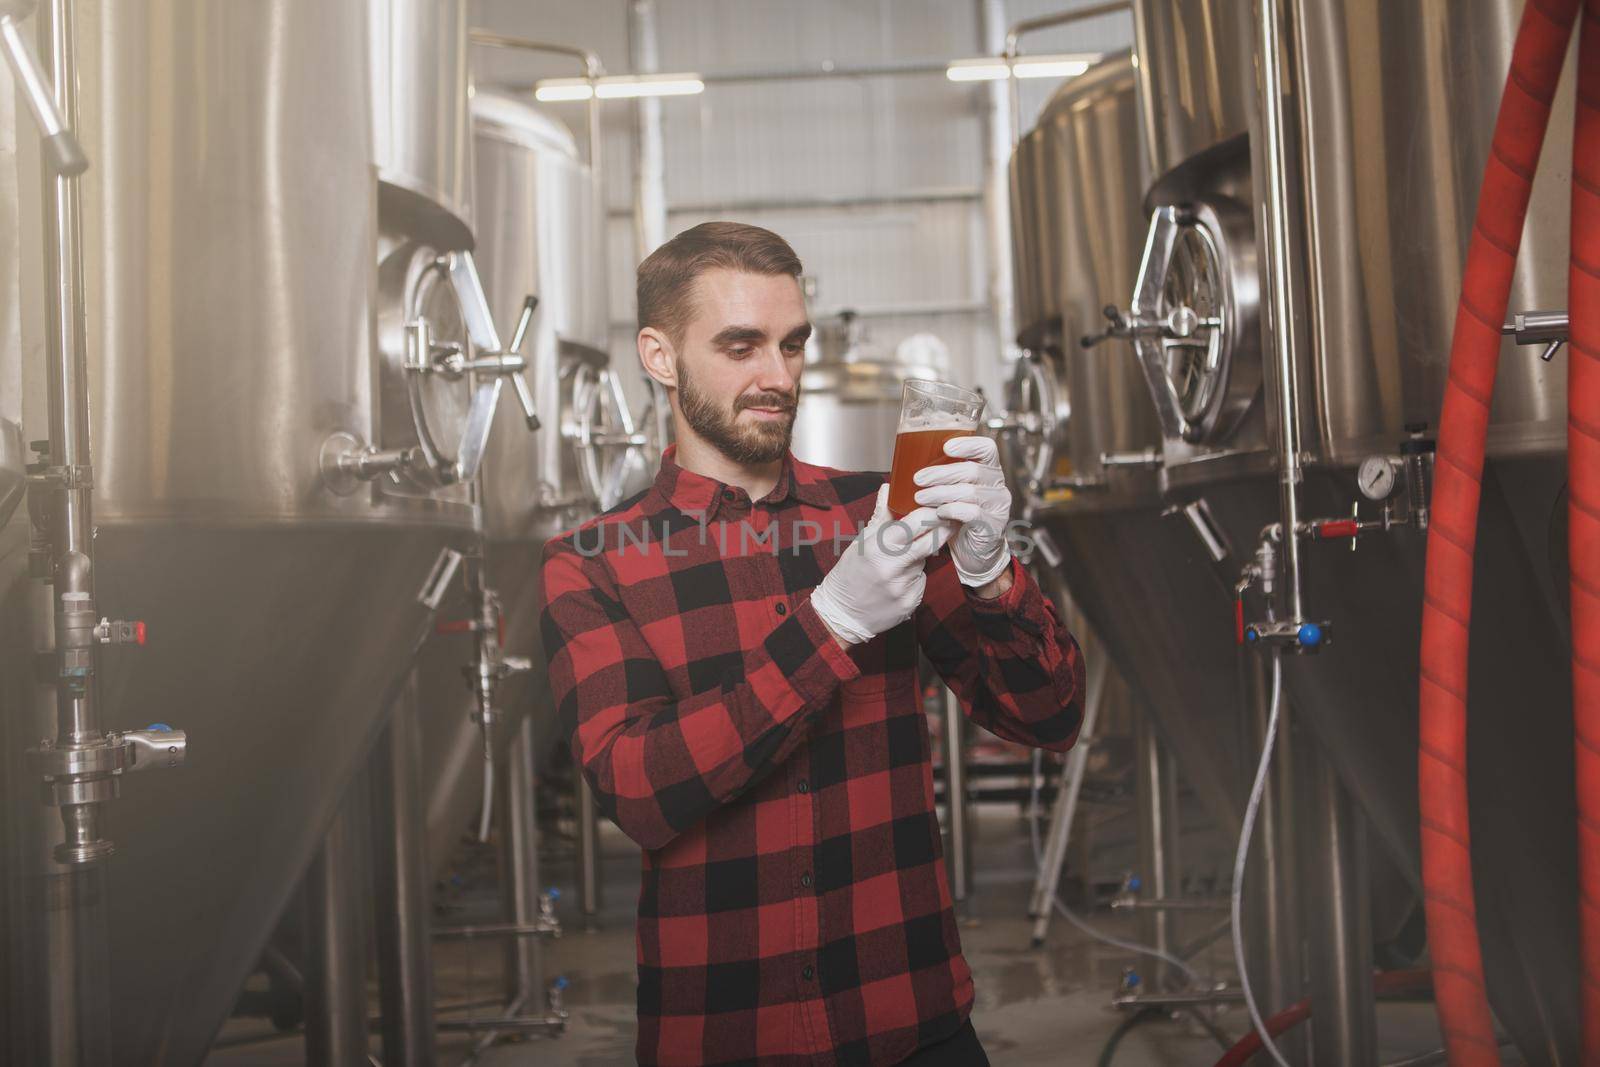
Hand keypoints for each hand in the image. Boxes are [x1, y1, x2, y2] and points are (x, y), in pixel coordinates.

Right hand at [810, 485, 952, 644]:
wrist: (842, 613)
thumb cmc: (851, 573)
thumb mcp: (862, 542)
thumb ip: (881, 516)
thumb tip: (888, 488)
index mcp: (879, 547)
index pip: (915, 522)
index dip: (931, 512)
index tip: (940, 506)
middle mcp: (893, 566)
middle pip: (931, 541)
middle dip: (943, 529)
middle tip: (949, 520)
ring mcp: (904, 586)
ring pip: (925, 562)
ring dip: (921, 557)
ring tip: (902, 560)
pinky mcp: (911, 602)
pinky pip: (921, 582)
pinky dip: (915, 577)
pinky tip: (899, 581)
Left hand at [912, 434, 1012, 587]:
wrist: (975, 553)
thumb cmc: (960, 518)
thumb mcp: (952, 493)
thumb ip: (943, 478)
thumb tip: (907, 463)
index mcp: (989, 471)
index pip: (987, 448)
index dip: (968, 444)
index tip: (945, 447)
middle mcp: (997, 486)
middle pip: (972, 470)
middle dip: (941, 473)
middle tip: (918, 478)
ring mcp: (998, 506)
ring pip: (970, 492)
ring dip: (941, 493)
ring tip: (920, 498)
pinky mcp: (993, 525)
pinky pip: (972, 512)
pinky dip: (952, 510)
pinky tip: (938, 512)